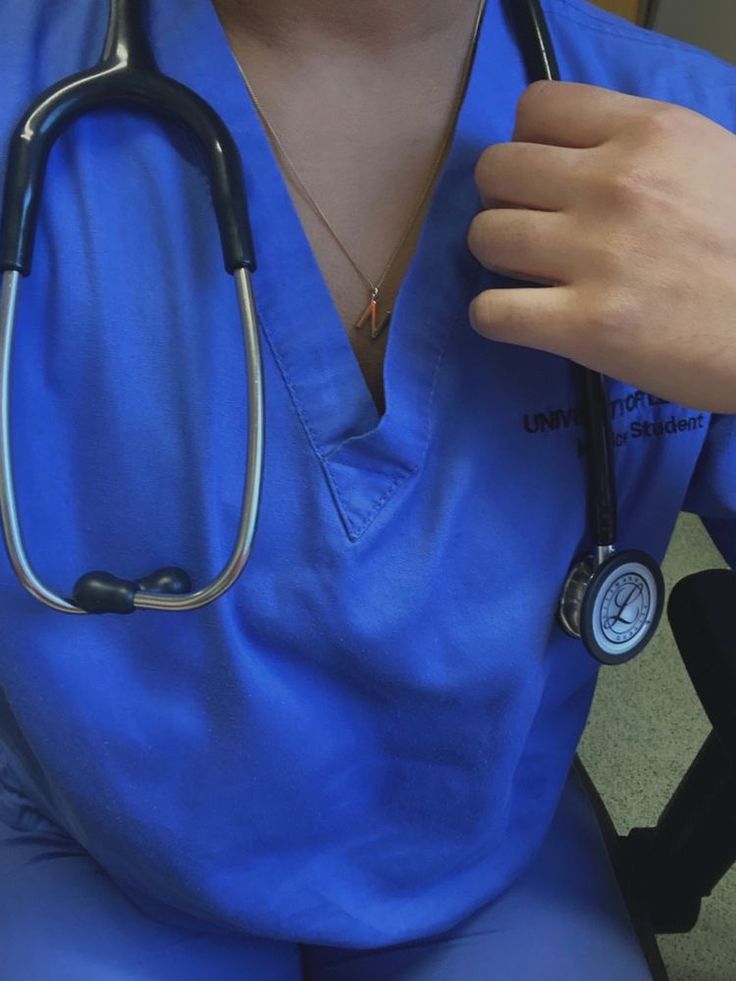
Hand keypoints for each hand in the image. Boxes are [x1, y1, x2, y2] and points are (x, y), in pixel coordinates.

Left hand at [467, 80, 735, 412]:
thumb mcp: (705, 159)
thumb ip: (635, 145)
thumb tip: (566, 153)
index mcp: (649, 132)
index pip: (536, 106)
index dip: (529, 143)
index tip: (547, 177)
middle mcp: (616, 183)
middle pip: (496, 169)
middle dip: (504, 200)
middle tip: (533, 228)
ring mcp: (597, 255)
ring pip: (484, 236)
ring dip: (498, 258)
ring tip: (531, 275)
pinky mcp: (586, 326)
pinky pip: (490, 312)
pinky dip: (495, 317)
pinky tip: (523, 317)